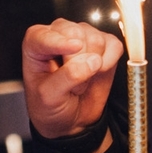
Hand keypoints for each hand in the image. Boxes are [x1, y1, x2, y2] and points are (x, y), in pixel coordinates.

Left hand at [22, 18, 122, 140]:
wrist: (70, 119)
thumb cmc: (50, 105)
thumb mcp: (49, 97)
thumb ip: (67, 76)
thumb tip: (92, 61)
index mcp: (37, 42)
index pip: (47, 35)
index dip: (61, 42)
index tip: (74, 47)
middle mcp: (60, 34)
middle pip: (76, 33)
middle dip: (79, 60)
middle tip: (73, 83)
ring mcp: (84, 37)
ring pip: (96, 40)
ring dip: (94, 67)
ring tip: (82, 81)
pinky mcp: (105, 45)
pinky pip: (114, 46)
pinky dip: (110, 62)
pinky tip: (98, 73)